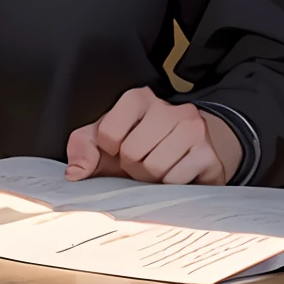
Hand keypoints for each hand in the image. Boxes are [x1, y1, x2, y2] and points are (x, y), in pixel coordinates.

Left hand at [65, 88, 240, 185]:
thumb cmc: (146, 142)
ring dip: (151, 178)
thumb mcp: (109, 137)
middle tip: (142, 161)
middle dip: (132, 167)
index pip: (107, 133)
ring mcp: (192, 129)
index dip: (110, 150)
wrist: (196, 144)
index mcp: (138, 98)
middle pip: (132, 153)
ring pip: (155, 168)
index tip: (120, 148)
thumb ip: (84, 147)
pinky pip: (176, 181)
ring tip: (158, 167)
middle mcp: (168, 108)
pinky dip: (171, 185)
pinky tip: (176, 173)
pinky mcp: (208, 153)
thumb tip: (75, 172)